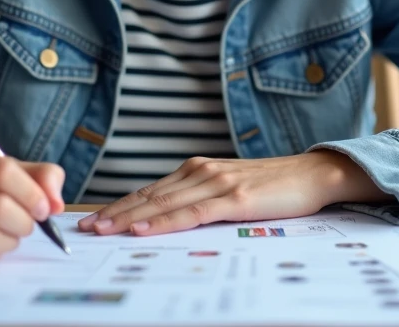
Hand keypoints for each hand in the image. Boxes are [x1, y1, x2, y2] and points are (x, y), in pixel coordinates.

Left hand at [76, 150, 388, 236]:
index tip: (94, 219)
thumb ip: (203, 198)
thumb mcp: (231, 189)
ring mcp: (217, 183)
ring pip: (164, 203)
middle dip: (114, 213)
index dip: (120, 205)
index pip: (151, 190)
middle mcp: (201, 171)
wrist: (313, 174)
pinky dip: (164, 221)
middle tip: (85, 228)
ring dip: (129, 217)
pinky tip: (144, 228)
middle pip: (149, 196)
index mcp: (198, 169)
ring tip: (102, 229)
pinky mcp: (234, 198)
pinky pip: (192, 213)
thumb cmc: (275, 186)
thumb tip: (172, 216)